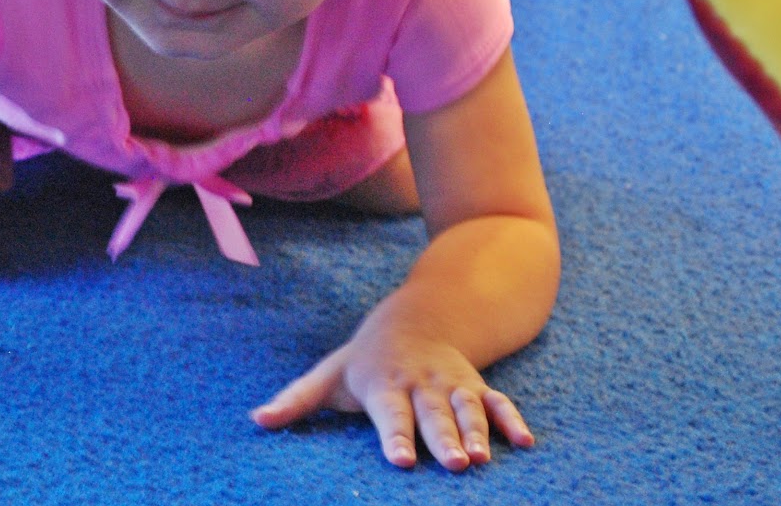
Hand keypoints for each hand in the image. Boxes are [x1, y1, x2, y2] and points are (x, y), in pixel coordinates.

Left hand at [250, 310, 534, 470]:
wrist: (418, 316)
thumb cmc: (365, 358)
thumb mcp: (330, 374)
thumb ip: (296, 400)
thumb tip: (255, 420)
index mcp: (383, 384)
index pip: (389, 413)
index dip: (395, 437)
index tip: (401, 461)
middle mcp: (420, 384)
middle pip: (433, 414)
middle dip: (444, 439)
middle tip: (455, 465)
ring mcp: (451, 384)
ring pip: (467, 408)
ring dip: (477, 433)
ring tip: (481, 459)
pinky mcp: (476, 385)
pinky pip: (497, 401)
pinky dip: (512, 420)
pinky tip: (525, 443)